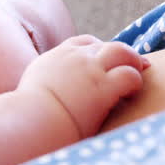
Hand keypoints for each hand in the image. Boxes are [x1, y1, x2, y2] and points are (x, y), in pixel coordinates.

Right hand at [18, 35, 148, 137]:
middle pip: (107, 45)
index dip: (99, 49)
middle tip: (136, 65)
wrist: (31, 122)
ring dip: (133, 63)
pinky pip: (130, 75)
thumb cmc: (27, 117)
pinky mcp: (104, 87)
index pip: (84, 42)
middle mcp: (75, 58)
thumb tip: (46, 96)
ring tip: (137, 78)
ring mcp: (91, 70)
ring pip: (123, 52)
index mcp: (56, 57)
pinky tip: (131, 94)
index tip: (105, 61)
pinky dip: (135, 82)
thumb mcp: (31, 90)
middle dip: (122, 54)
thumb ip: (44, 84)